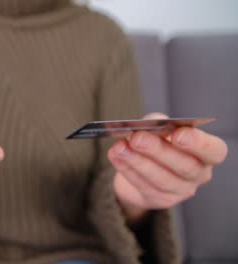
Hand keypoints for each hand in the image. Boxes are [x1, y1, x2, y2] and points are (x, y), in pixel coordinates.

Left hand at [108, 113, 227, 224]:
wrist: (141, 167)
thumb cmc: (157, 141)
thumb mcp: (160, 127)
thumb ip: (158, 123)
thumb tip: (148, 125)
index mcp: (206, 153)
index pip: (214, 151)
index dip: (198, 143)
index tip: (178, 134)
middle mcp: (199, 175)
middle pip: (185, 166)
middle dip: (159, 151)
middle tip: (137, 138)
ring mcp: (181, 191)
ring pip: (161, 179)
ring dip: (138, 161)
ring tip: (120, 147)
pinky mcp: (160, 200)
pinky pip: (143, 185)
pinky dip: (127, 169)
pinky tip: (116, 155)